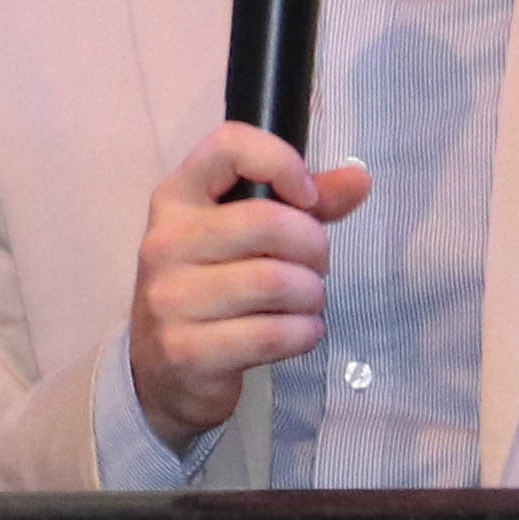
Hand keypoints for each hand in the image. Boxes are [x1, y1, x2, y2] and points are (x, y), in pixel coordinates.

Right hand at [127, 126, 372, 447]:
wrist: (159, 373)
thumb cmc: (211, 289)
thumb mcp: (244, 238)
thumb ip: (301, 205)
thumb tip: (359, 179)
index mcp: (177, 199)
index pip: (228, 146)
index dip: (281, 162)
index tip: (306, 198)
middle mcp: (165, 241)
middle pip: (268, 222)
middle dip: (314, 247)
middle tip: (315, 267)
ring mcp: (170, 298)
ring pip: (276, 282)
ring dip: (311, 296)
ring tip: (306, 302)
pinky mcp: (187, 350)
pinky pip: (272, 334)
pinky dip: (303, 334)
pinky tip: (298, 332)